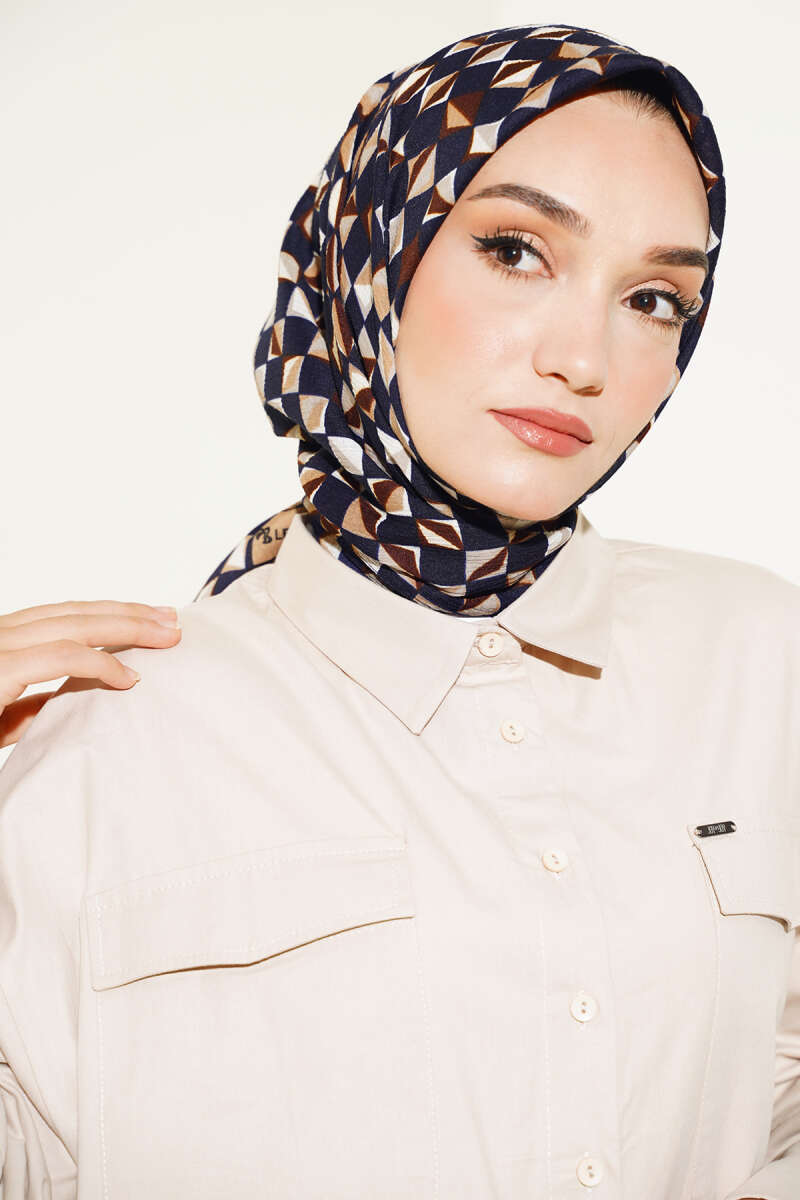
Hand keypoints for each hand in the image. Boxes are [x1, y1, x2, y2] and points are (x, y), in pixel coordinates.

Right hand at [0, 600, 181, 747]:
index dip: (109, 614)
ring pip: (76, 626)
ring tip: (166, 638)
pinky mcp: (1, 669)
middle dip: (129, 615)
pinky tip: (128, 677)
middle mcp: (1, 634)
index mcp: (3, 639)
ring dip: (129, 629)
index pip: (64, 616)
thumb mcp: (0, 712)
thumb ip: (28, 704)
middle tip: (171, 620)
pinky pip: (64, 658)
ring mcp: (1, 648)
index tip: (148, 618)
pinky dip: (101, 663)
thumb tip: (62, 700)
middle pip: (76, 613)